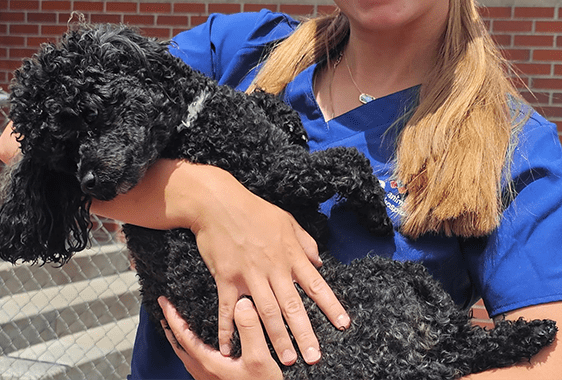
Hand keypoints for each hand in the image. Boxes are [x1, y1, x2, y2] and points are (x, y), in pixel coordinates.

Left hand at [159, 296, 282, 379]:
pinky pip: (195, 361)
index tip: (163, 302)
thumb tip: (241, 304)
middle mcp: (204, 371)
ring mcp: (208, 378)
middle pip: (180, 346)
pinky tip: (201, 346)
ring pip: (186, 355)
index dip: (172, 316)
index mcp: (208, 362)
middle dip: (171, 327)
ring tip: (179, 327)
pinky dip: (191, 348)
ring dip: (180, 338)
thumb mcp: (259, 358)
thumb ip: (250, 330)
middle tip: (166, 311)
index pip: (183, 335)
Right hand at [188, 167, 349, 365]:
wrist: (218, 202)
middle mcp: (273, 268)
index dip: (330, 306)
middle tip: (313, 356)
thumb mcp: (287, 221)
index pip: (316, 285)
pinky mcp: (226, 278)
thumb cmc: (254, 210)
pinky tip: (230, 348)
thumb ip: (305, 243)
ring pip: (266, 312)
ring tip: (284, 359)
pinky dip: (227, 330)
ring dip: (276, 338)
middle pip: (292, 306)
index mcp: (291, 255)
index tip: (343, 325)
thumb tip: (319, 261)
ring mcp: (249, 275)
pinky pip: (228, 309)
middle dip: (304, 333)